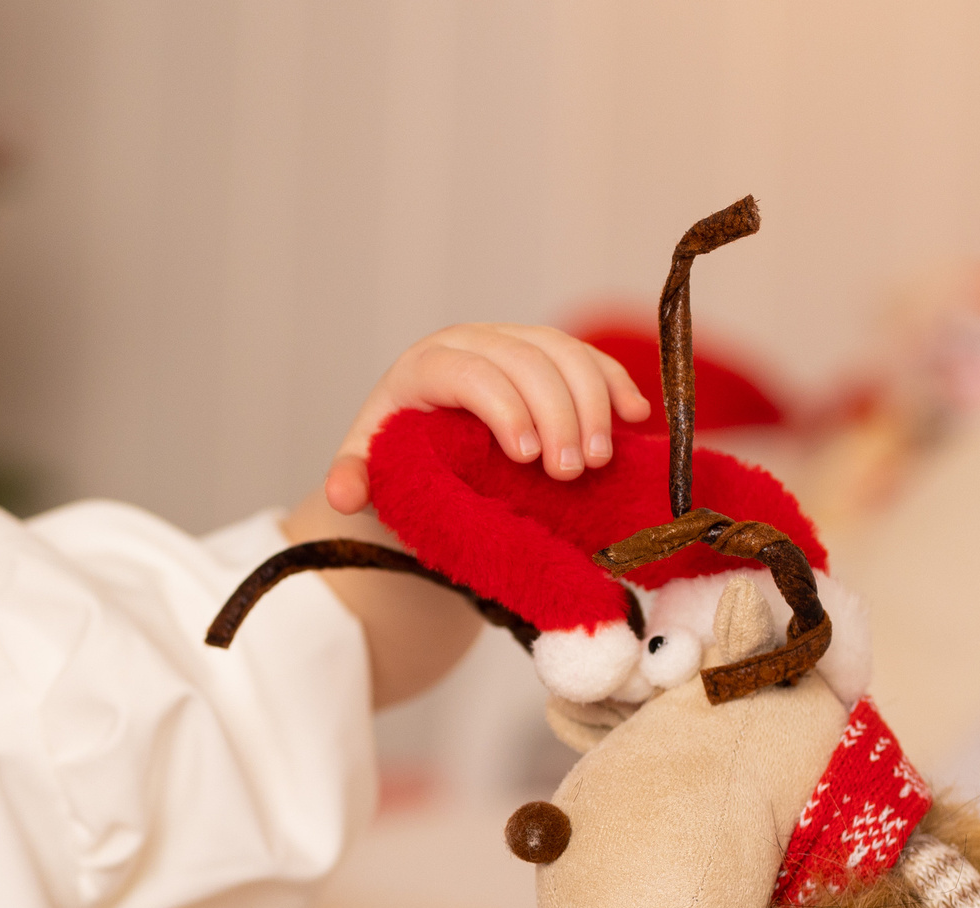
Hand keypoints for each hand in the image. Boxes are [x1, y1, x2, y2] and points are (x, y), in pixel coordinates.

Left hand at [322, 324, 650, 514]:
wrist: (420, 447)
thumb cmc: (394, 459)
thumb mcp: (370, 472)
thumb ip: (354, 481)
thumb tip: (343, 494)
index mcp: (423, 366)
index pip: (470, 373)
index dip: (504, 408)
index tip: (526, 458)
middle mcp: (469, 342)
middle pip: (526, 360)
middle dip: (556, 414)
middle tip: (571, 473)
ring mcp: (512, 341)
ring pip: (564, 352)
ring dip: (592, 403)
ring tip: (599, 461)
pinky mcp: (547, 354)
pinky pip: (587, 357)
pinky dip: (614, 384)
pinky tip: (635, 417)